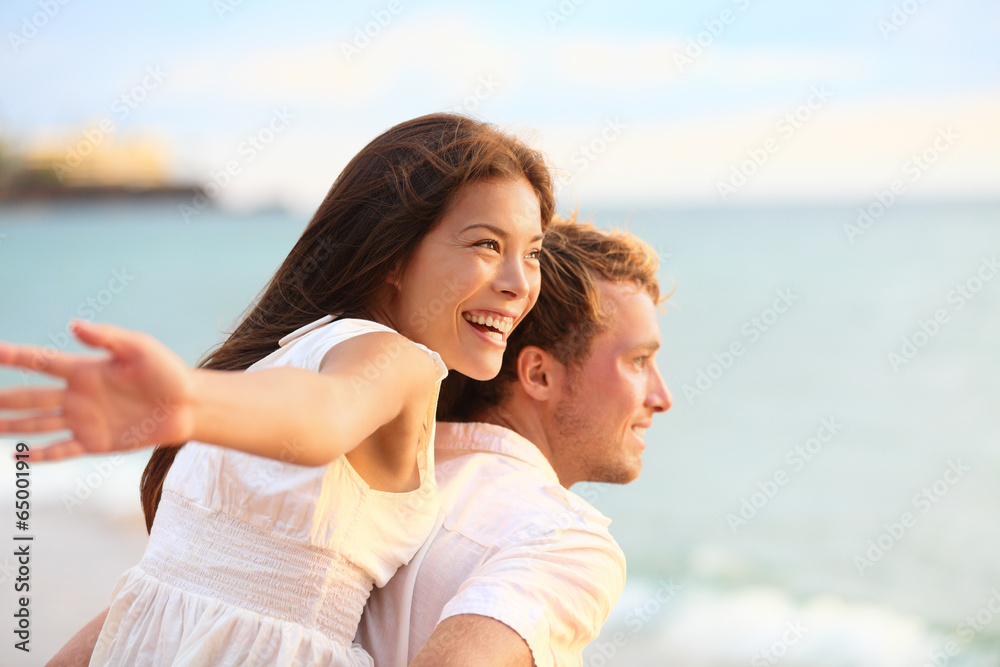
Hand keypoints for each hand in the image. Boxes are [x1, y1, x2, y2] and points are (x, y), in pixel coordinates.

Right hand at [0, 320, 194, 460]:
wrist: (189, 406)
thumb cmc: (168, 372)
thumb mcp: (139, 348)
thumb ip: (106, 337)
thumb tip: (74, 325)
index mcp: (85, 370)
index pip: (41, 362)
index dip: (15, 357)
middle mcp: (79, 395)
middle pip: (31, 397)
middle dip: (4, 398)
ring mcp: (85, 420)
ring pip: (38, 424)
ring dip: (12, 425)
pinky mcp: (97, 442)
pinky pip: (62, 450)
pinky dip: (39, 454)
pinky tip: (18, 455)